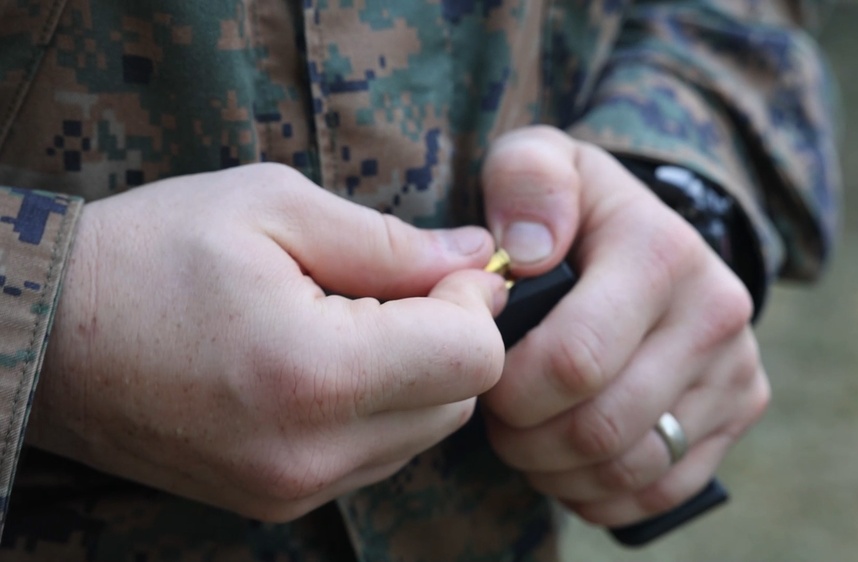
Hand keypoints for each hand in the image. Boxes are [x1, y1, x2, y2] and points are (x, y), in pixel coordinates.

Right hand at [27, 163, 506, 521]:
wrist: (46, 337)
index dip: (474, 301)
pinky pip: (377, 454)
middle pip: (460, 400)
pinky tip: (327, 362)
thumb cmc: (150, 254)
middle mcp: (311, 452)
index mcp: (314, 373)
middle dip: (448, 336)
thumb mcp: (272, 208)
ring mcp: (294, 488)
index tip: (440, 266)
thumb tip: (477, 254)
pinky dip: (378, 407)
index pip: (474, 357)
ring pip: (425, 432)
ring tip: (346, 321)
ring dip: (415, 373)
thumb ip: (391, 240)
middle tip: (388, 286)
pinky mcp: (279, 500)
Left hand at [480, 126, 769, 525]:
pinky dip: (602, 494)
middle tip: (500, 418)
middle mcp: (715, 311)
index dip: (510, 390)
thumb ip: (525, 181)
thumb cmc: (575, 209)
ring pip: (630, 468)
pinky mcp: (743, 408)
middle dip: (526, 439)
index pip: (575, 361)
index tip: (484, 377)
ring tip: (529, 439)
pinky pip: (664, 490)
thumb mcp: (541, 163)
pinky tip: (570, 464)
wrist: (653, 236)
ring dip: (558, 471)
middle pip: (600, 427)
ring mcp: (736, 367)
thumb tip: (528, 252)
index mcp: (661, 252)